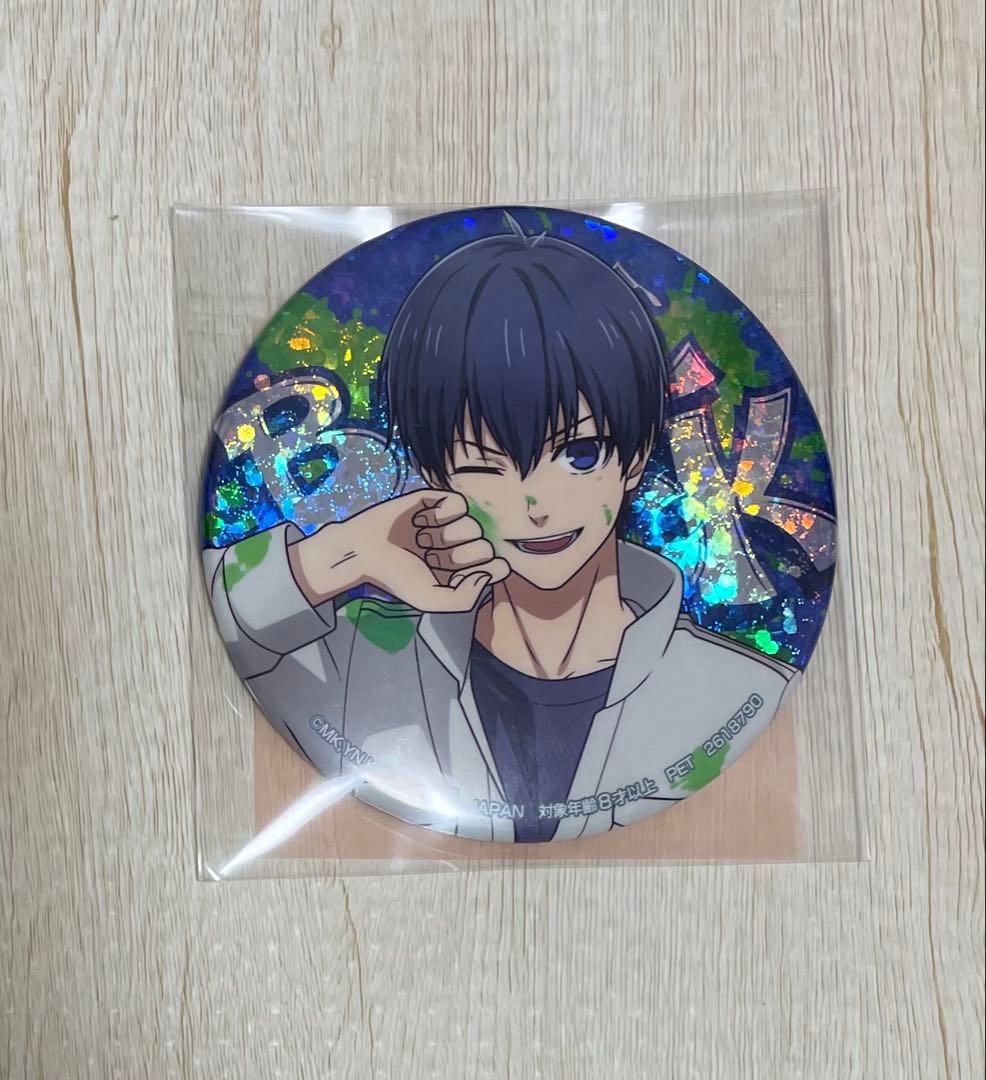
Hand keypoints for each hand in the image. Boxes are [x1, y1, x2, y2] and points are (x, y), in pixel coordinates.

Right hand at [289, 489, 509, 612]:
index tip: (469, 573)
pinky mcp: (434, 501)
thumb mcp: (433, 599)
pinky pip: (458, 502)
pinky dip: (444, 512)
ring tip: (424, 540)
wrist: (364, 551)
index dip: (489, 569)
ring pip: (473, 524)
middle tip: (436, 557)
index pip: (495, 566)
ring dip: (450, 534)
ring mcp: (447, 524)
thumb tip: (491, 571)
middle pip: (485, 546)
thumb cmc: (397, 578)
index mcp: (459, 572)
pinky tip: (423, 521)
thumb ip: (467, 596)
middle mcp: (457, 547)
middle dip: (464, 554)